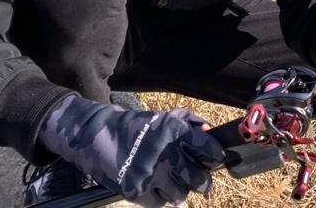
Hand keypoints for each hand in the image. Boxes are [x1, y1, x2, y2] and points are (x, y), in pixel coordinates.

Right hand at [38, 95, 225, 206]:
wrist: (100, 137)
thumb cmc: (139, 127)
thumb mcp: (166, 117)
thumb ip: (192, 123)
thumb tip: (211, 133)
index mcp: (175, 132)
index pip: (210, 151)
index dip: (216, 157)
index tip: (214, 159)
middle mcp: (165, 154)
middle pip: (200, 180)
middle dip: (203, 181)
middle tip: (199, 179)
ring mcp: (150, 175)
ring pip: (181, 195)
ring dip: (179, 189)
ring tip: (171, 179)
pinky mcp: (136, 192)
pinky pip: (160, 202)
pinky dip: (161, 196)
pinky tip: (155, 184)